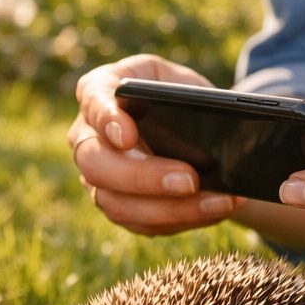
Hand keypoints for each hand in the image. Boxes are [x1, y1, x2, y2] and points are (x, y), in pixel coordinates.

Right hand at [68, 54, 245, 235]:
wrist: (184, 124)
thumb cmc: (177, 94)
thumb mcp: (183, 81)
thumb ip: (187, 94)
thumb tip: (215, 118)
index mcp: (99, 91)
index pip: (93, 102)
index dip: (107, 120)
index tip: (128, 135)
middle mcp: (87, 137)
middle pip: (96, 164)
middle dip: (143, 177)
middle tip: (190, 180)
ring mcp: (97, 177)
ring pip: (117, 204)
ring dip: (171, 208)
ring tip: (217, 202)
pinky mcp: (117, 206)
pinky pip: (141, 223)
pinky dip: (182, 219)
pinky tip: (214, 210)